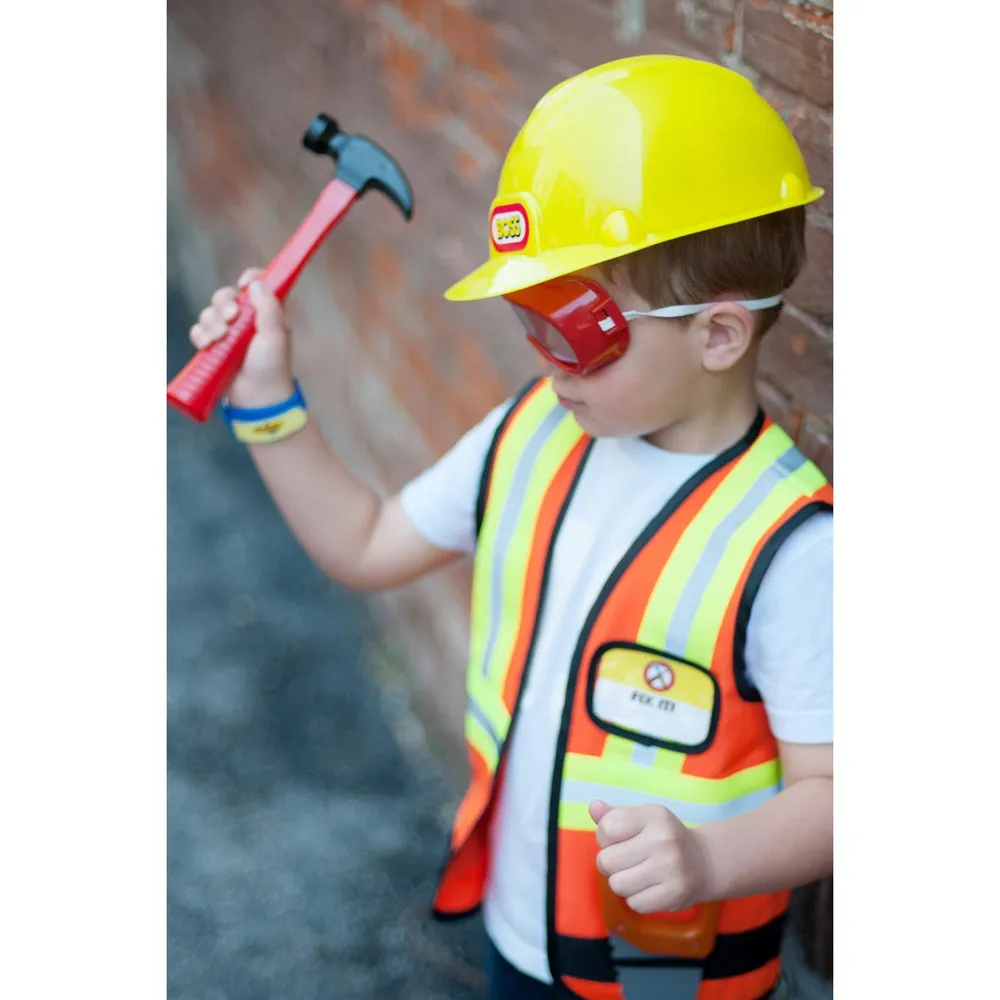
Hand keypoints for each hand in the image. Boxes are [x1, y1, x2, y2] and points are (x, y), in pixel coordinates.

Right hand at [188, 267, 294, 406]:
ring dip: (211, 322)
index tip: (243, 284)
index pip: (257, 285)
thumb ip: (269, 308)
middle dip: (224, 303)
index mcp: (268, 313)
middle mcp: (247, 320)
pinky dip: (200, 335)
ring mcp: (230, 333)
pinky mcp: (215, 347)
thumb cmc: (272, 368)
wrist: (257, 399)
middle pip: (227, 295)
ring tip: (220, 339)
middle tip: (232, 318)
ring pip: (210, 312)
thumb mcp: (275, 336)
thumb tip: (256, 283)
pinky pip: (199, 331)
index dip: (250, 279)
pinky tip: (208, 346)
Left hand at [590, 800, 711, 913]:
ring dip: (622, 883)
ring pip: (617, 885)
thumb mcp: (642, 818)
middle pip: (606, 861)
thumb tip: (593, 807)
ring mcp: (670, 869)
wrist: (704, 862)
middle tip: (626, 861)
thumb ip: (614, 814)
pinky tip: (650, 887)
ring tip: (637, 874)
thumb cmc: (664, 837)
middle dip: (610, 864)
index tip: (619, 840)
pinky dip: (637, 898)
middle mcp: (662, 840)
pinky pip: (634, 904)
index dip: (605, 838)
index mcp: (653, 816)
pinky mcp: (674, 895)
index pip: (606, 828)